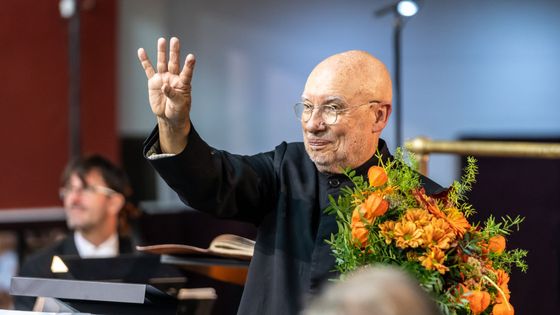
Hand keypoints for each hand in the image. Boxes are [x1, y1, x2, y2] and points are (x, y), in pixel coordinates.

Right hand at [138, 37, 195, 152]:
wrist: (168, 116)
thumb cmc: (178, 110)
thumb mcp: (178, 105)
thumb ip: (172, 95)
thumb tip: (164, 86)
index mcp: (183, 84)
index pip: (187, 73)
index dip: (189, 65)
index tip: (191, 57)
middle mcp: (174, 78)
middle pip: (174, 63)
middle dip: (174, 52)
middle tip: (175, 40)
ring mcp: (163, 78)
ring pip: (162, 63)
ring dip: (161, 52)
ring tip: (162, 40)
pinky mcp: (153, 82)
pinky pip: (148, 70)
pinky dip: (145, 61)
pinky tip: (141, 51)